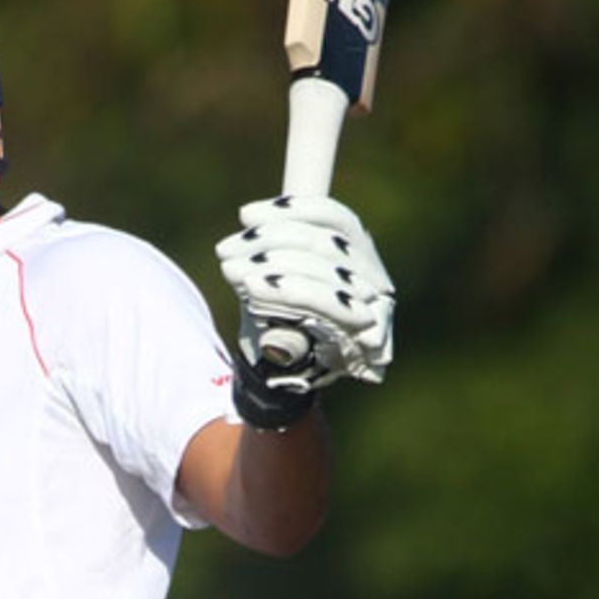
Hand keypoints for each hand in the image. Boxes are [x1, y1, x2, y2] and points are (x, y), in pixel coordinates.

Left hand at [215, 195, 393, 429]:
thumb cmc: (279, 330)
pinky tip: (254, 286)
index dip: (292, 210)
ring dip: (271, 264)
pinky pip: (326, 302)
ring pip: (323, 267)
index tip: (245, 214)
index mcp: (357, 256)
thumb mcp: (272, 282)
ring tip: (230, 269)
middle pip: (323, 241)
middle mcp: (372, 276)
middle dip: (268, 239)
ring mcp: (373, 305)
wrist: (286, 388)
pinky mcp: (365, 335)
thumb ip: (273, 251)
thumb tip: (252, 219)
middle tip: (225, 249)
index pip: (333, 218)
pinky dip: (288, 290)